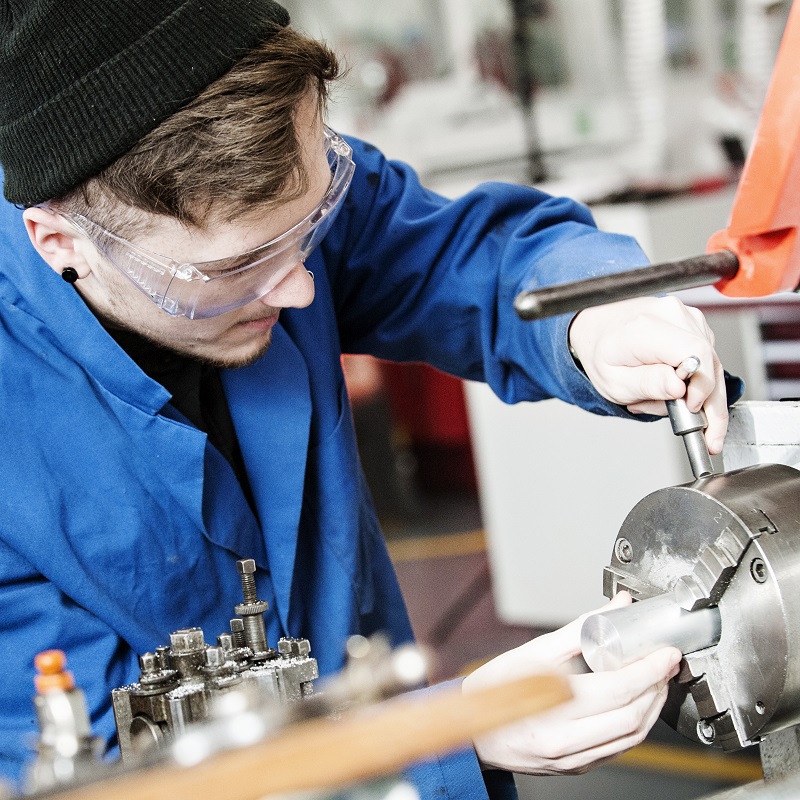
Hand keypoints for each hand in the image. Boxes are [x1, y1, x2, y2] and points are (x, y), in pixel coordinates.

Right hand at [461, 593, 681, 774]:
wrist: (475, 729)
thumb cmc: (498, 687)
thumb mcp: (535, 651)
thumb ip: (581, 629)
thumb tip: (616, 609)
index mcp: (553, 705)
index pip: (618, 688)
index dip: (649, 670)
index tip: (665, 653)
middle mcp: (566, 739)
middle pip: (632, 716)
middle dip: (657, 687)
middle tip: (665, 663)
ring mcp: (574, 757)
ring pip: (632, 737)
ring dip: (652, 708)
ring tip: (656, 681)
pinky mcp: (577, 766)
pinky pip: (619, 749)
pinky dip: (637, 725)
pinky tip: (637, 704)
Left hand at [568, 296, 727, 453]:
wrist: (597, 329)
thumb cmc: (602, 354)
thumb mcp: (614, 382)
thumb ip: (647, 385)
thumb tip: (680, 388)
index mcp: (646, 329)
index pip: (694, 353)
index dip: (701, 385)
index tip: (692, 407)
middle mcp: (670, 315)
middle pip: (709, 362)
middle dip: (709, 402)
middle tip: (707, 432)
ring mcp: (684, 315)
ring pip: (710, 363)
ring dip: (697, 391)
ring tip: (665, 400)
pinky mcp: (693, 321)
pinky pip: (706, 357)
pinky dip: (695, 378)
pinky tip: (672, 386)